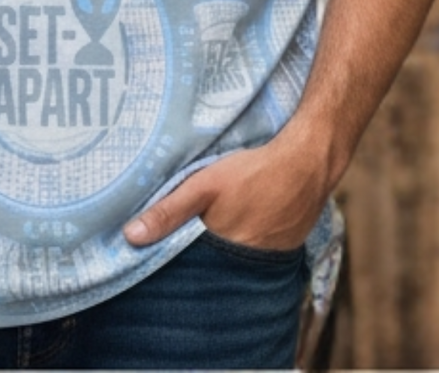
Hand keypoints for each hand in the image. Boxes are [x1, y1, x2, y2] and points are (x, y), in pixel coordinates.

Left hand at [122, 140, 327, 252]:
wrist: (308, 163)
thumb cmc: (253, 173)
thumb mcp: (204, 186)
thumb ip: (169, 212)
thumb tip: (130, 237)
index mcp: (222, 257)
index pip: (189, 275)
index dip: (171, 270)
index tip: (149, 269)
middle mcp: (246, 269)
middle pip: (210, 272)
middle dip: (192, 267)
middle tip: (170, 258)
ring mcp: (267, 262)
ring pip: (231, 265)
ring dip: (217, 258)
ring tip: (200, 246)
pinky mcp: (282, 250)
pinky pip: (253, 258)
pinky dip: (240, 250)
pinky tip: (234, 233)